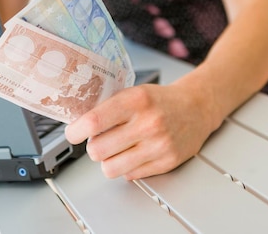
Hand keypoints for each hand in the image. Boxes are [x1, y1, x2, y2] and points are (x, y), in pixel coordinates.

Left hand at [65, 81, 214, 179]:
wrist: (196, 108)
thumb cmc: (160, 99)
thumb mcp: (134, 92)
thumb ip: (110, 106)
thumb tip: (79, 121)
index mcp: (136, 100)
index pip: (95, 121)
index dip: (76, 131)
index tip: (71, 133)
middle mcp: (148, 123)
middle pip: (98, 149)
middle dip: (92, 147)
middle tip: (97, 140)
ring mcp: (158, 145)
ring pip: (111, 168)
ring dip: (107, 161)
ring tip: (114, 149)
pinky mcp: (166, 162)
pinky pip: (130, 175)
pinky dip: (126, 167)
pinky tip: (134, 152)